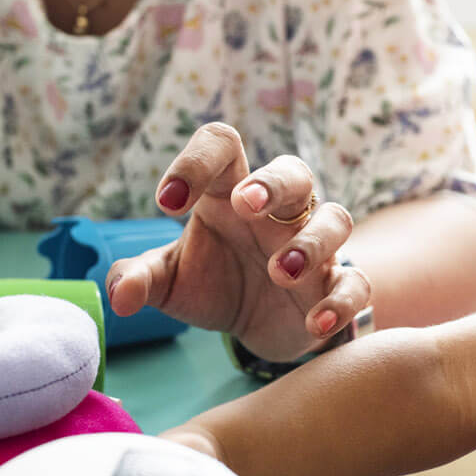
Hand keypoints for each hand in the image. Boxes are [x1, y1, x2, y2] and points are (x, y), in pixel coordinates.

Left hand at [105, 122, 370, 361]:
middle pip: (292, 170)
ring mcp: (313, 246)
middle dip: (272, 184)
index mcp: (230, 193)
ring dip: (309, 243)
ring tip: (279, 273)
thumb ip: (137, 279)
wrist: (256, 328)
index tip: (167, 202)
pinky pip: (356, 283)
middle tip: (244, 205)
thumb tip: (119, 297)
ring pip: (335, 219)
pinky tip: (314, 323)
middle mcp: (277, 212)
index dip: (195, 162)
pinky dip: (341, 300)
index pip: (222, 147)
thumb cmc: (212, 284)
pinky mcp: (334, 287)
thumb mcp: (168, 281)